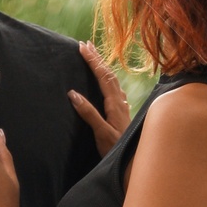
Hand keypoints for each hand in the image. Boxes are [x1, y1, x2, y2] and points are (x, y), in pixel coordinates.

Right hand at [70, 41, 131, 157]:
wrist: (133, 162)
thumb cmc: (116, 149)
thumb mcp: (101, 133)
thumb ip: (88, 113)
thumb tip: (73, 94)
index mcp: (114, 104)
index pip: (102, 76)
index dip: (92, 60)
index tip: (82, 47)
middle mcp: (120, 102)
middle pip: (108, 74)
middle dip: (97, 58)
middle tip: (86, 44)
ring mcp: (122, 107)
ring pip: (113, 81)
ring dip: (103, 67)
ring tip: (95, 57)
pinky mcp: (122, 114)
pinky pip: (115, 90)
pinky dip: (108, 80)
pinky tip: (108, 83)